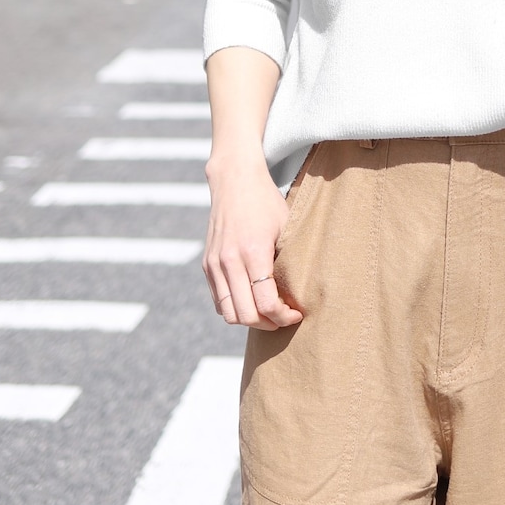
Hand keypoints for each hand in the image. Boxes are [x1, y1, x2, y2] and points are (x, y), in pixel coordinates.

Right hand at [203, 159, 302, 330]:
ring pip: (228, 313)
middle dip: (268, 323)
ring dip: (250, 321)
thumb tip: (298, 295)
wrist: (235, 180)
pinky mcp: (207, 264)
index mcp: (253, 251)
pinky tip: (252, 301)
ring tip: (269, 314)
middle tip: (284, 318)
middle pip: (246, 315)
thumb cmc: (267, 203)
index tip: (296, 314)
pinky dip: (235, 309)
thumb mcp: (286, 227)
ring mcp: (214, 263)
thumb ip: (287, 262)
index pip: (265, 302)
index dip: (283, 316)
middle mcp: (229, 260)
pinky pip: (219, 301)